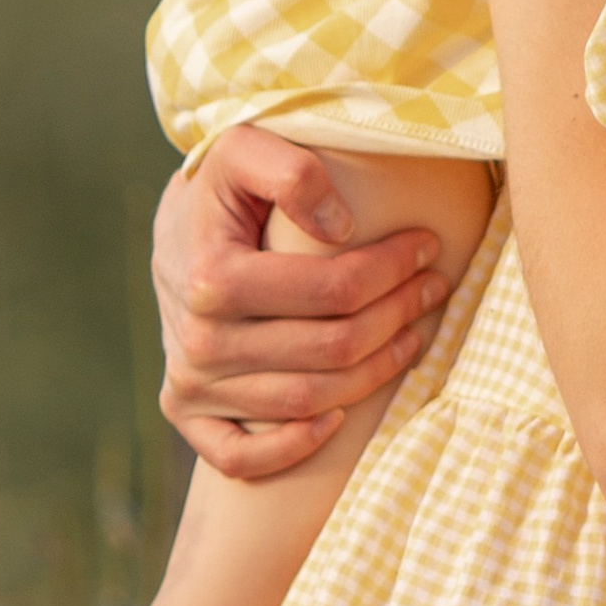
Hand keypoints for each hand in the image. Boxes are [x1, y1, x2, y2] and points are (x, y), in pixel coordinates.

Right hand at [153, 124, 451, 476]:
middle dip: (398, 316)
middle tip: (434, 288)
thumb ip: (291, 171)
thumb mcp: (244, 149)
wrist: (172, 232)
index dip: (392, 270)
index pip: (333, 290)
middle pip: (331, 348)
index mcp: (214, 277)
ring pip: (308, 401)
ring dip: (376, 372)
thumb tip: (342, 227)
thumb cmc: (222, 188)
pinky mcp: (186, 411)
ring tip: (414, 334)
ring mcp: (191, 382)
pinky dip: (294, 447)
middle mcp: (200, 339)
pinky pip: (241, 457)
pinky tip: (341, 418)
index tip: (428, 247)